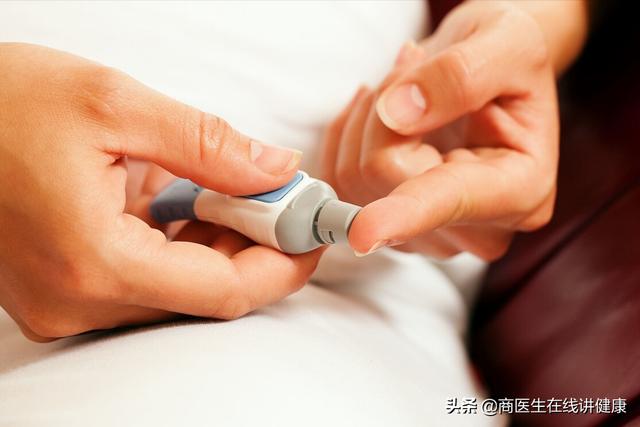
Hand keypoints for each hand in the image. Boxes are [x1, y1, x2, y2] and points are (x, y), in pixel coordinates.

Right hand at [0, 43, 320, 341]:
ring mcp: (67, 302)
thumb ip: (209, 144)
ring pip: (177, 290)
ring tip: (242, 196)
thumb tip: (277, 170)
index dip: (281, 265)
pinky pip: (145, 280)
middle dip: (257, 250)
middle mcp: (78, 301)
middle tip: (285, 202)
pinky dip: (183, 246)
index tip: (312, 233)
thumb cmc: (0, 103)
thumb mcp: (115, 105)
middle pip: (204, 295)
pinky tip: (196, 206)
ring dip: (221, 246)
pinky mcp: (63, 288)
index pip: (222, 292)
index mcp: (94, 261)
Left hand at [322, 2, 558, 259]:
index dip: (403, 215)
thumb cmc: (510, 58)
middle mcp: (475, 227)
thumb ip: (459, 77)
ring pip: (352, 176)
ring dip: (366, 117)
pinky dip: (347, 135)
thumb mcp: (508, 43)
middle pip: (383, 175)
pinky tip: (382, 112)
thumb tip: (396, 113)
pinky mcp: (391, 225)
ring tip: (406, 87)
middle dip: (383, 108)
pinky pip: (337, 180)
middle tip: (414, 66)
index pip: (446, 201)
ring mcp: (429, 232)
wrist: (494, 75)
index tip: (363, 236)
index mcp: (520, 189)